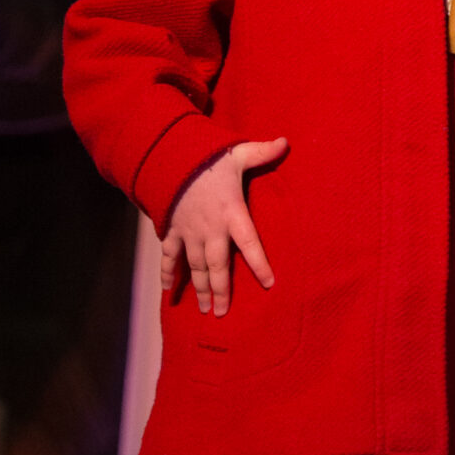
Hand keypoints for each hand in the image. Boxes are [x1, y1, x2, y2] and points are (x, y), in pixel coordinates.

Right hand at [161, 138, 288, 316]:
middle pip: (217, 265)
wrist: (167, 157)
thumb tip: (287, 141)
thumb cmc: (208, 158)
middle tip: (223, 313)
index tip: (270, 283)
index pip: (250, 243)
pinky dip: (168, 273)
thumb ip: (263, 152)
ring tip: (205, 310)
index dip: (259, 264)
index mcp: (231, 212)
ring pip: (195, 266)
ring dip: (199, 288)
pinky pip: (169, 256)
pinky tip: (169, 291)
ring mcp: (188, 231)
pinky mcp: (172, 230)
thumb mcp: (237, 153)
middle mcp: (210, 228)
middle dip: (221, 290)